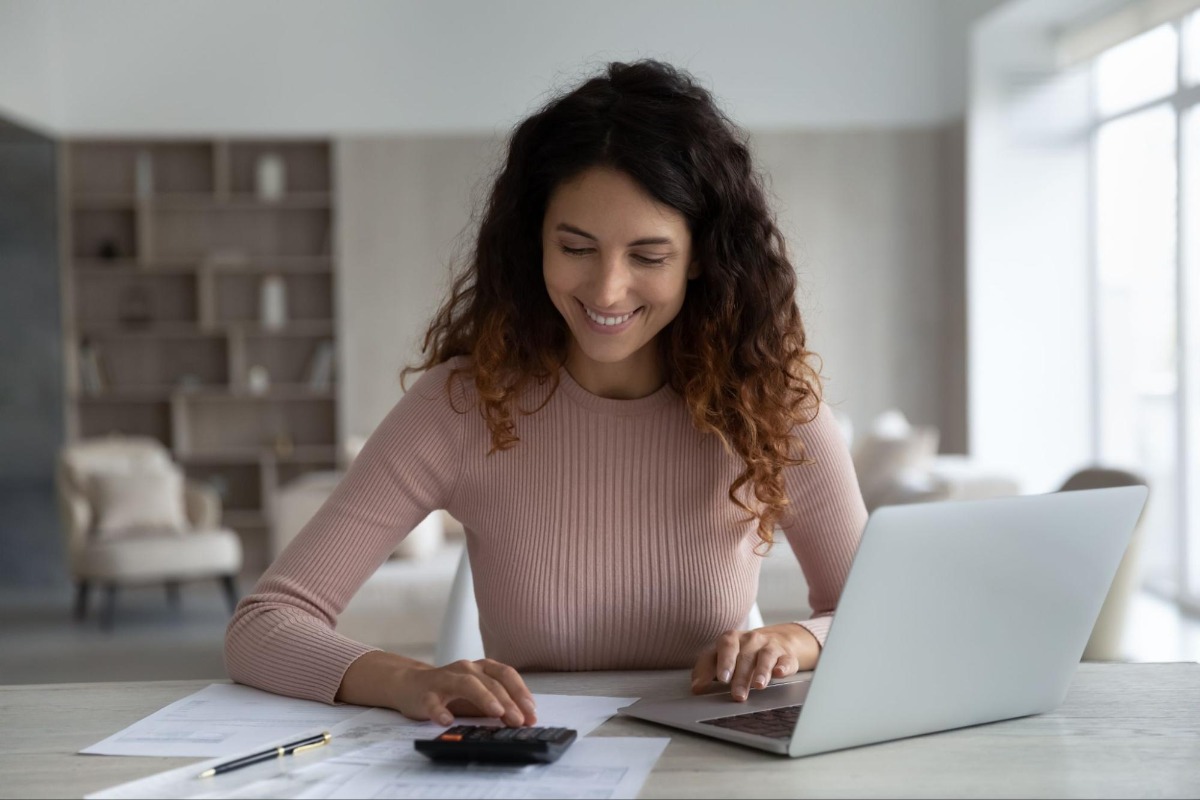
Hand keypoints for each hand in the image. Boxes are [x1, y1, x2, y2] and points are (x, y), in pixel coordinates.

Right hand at [396, 658, 537, 726]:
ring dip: (484, 697)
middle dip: (508, 701)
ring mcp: (446, 679)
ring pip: (467, 684)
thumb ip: (495, 706)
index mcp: (481, 669)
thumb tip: (521, 721)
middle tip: (519, 720)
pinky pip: (433, 701)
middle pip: (491, 682)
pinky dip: (440, 710)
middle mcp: (466, 669)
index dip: (521, 692)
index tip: (532, 712)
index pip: (506, 675)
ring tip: (496, 712)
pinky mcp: (426, 693)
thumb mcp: (476, 698)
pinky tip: (447, 721)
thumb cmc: (449, 693)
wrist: (411, 685)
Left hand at [690, 623, 819, 700]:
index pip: (725, 647)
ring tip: (758, 686)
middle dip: (740, 676)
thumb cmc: (741, 652)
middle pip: (744, 657)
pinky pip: (786, 660)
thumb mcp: (721, 656)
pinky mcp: (786, 656)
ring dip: (761, 671)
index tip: (721, 679)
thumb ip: (706, 669)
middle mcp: (751, 639)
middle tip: (737, 694)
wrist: (776, 640)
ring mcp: (770, 646)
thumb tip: (696, 688)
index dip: (724, 662)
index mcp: (731, 638)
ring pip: (765, 657)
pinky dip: (783, 666)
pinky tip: (780, 673)